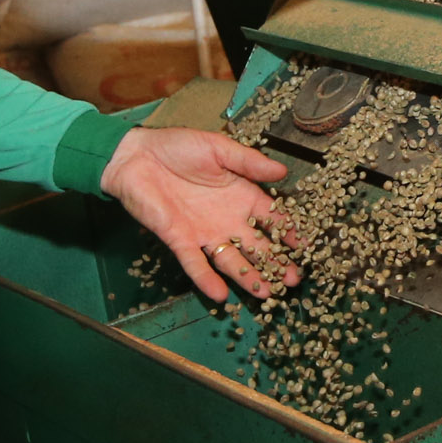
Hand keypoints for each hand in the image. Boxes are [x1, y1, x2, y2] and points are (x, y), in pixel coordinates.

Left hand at [98, 126, 297, 302]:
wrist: (135, 156)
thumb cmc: (178, 147)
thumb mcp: (218, 149)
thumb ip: (249, 162)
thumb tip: (282, 171)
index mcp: (241, 196)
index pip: (272, 219)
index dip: (289, 233)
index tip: (306, 248)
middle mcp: (227, 219)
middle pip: (257, 247)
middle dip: (276, 263)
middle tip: (293, 281)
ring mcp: (204, 233)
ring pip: (231, 261)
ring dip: (248, 277)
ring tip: (266, 293)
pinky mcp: (179, 241)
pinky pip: (195, 264)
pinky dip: (206, 279)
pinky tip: (220, 295)